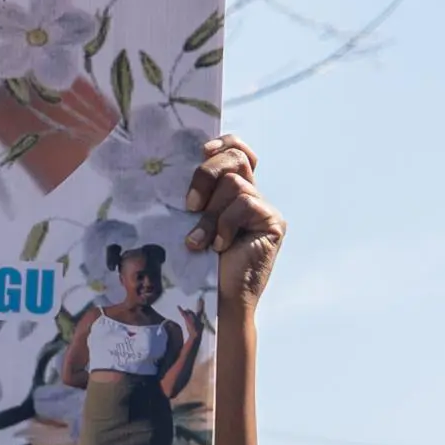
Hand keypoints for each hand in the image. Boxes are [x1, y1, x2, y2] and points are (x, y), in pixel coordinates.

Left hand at [182, 136, 280, 314]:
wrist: (217, 300)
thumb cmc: (197, 264)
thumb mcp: (192, 221)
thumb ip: (196, 195)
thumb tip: (170, 164)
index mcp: (233, 191)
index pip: (238, 150)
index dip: (223, 144)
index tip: (202, 151)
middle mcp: (252, 195)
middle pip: (235, 157)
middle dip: (206, 175)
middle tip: (189, 206)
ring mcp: (265, 208)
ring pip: (234, 184)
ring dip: (210, 215)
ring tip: (200, 242)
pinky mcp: (274, 222)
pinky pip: (245, 203)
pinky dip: (225, 224)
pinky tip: (220, 246)